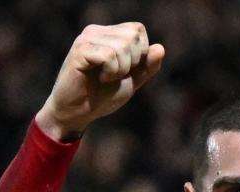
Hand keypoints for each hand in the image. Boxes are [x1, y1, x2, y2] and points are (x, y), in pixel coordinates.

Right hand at [36, 22, 164, 140]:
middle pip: (133, 36)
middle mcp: (95, 32)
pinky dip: (111, 72)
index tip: (124, 70)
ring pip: (122, 46)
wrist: (78, 112)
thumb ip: (147, 66)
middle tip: (114, 75)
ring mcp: (86, 39)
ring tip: (106, 78)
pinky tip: (100, 79)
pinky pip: (109, 55)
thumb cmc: (102, 96)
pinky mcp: (80, 50)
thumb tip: (160, 48)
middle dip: (132, 62)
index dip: (140, 53)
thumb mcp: (132, 80)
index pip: (137, 30)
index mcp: (107, 34)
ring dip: (121, 70)